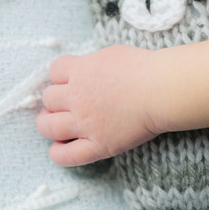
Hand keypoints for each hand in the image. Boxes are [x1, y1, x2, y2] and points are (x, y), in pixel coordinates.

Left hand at [36, 45, 160, 165]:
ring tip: (55, 124)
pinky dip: (57, 153)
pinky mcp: (98, 144)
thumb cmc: (143, 68)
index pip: (54, 71)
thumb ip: (91, 63)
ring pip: (48, 126)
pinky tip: (59, 148)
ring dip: (47, 124)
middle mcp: (77, 96)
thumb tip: (84, 69)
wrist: (161, 90)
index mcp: (81, 71)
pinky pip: (67, 155)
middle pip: (48, 98)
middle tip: (63, 104)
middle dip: (53, 100)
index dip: (59, 76)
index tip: (68, 81)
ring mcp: (85, 122)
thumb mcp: (110, 54)